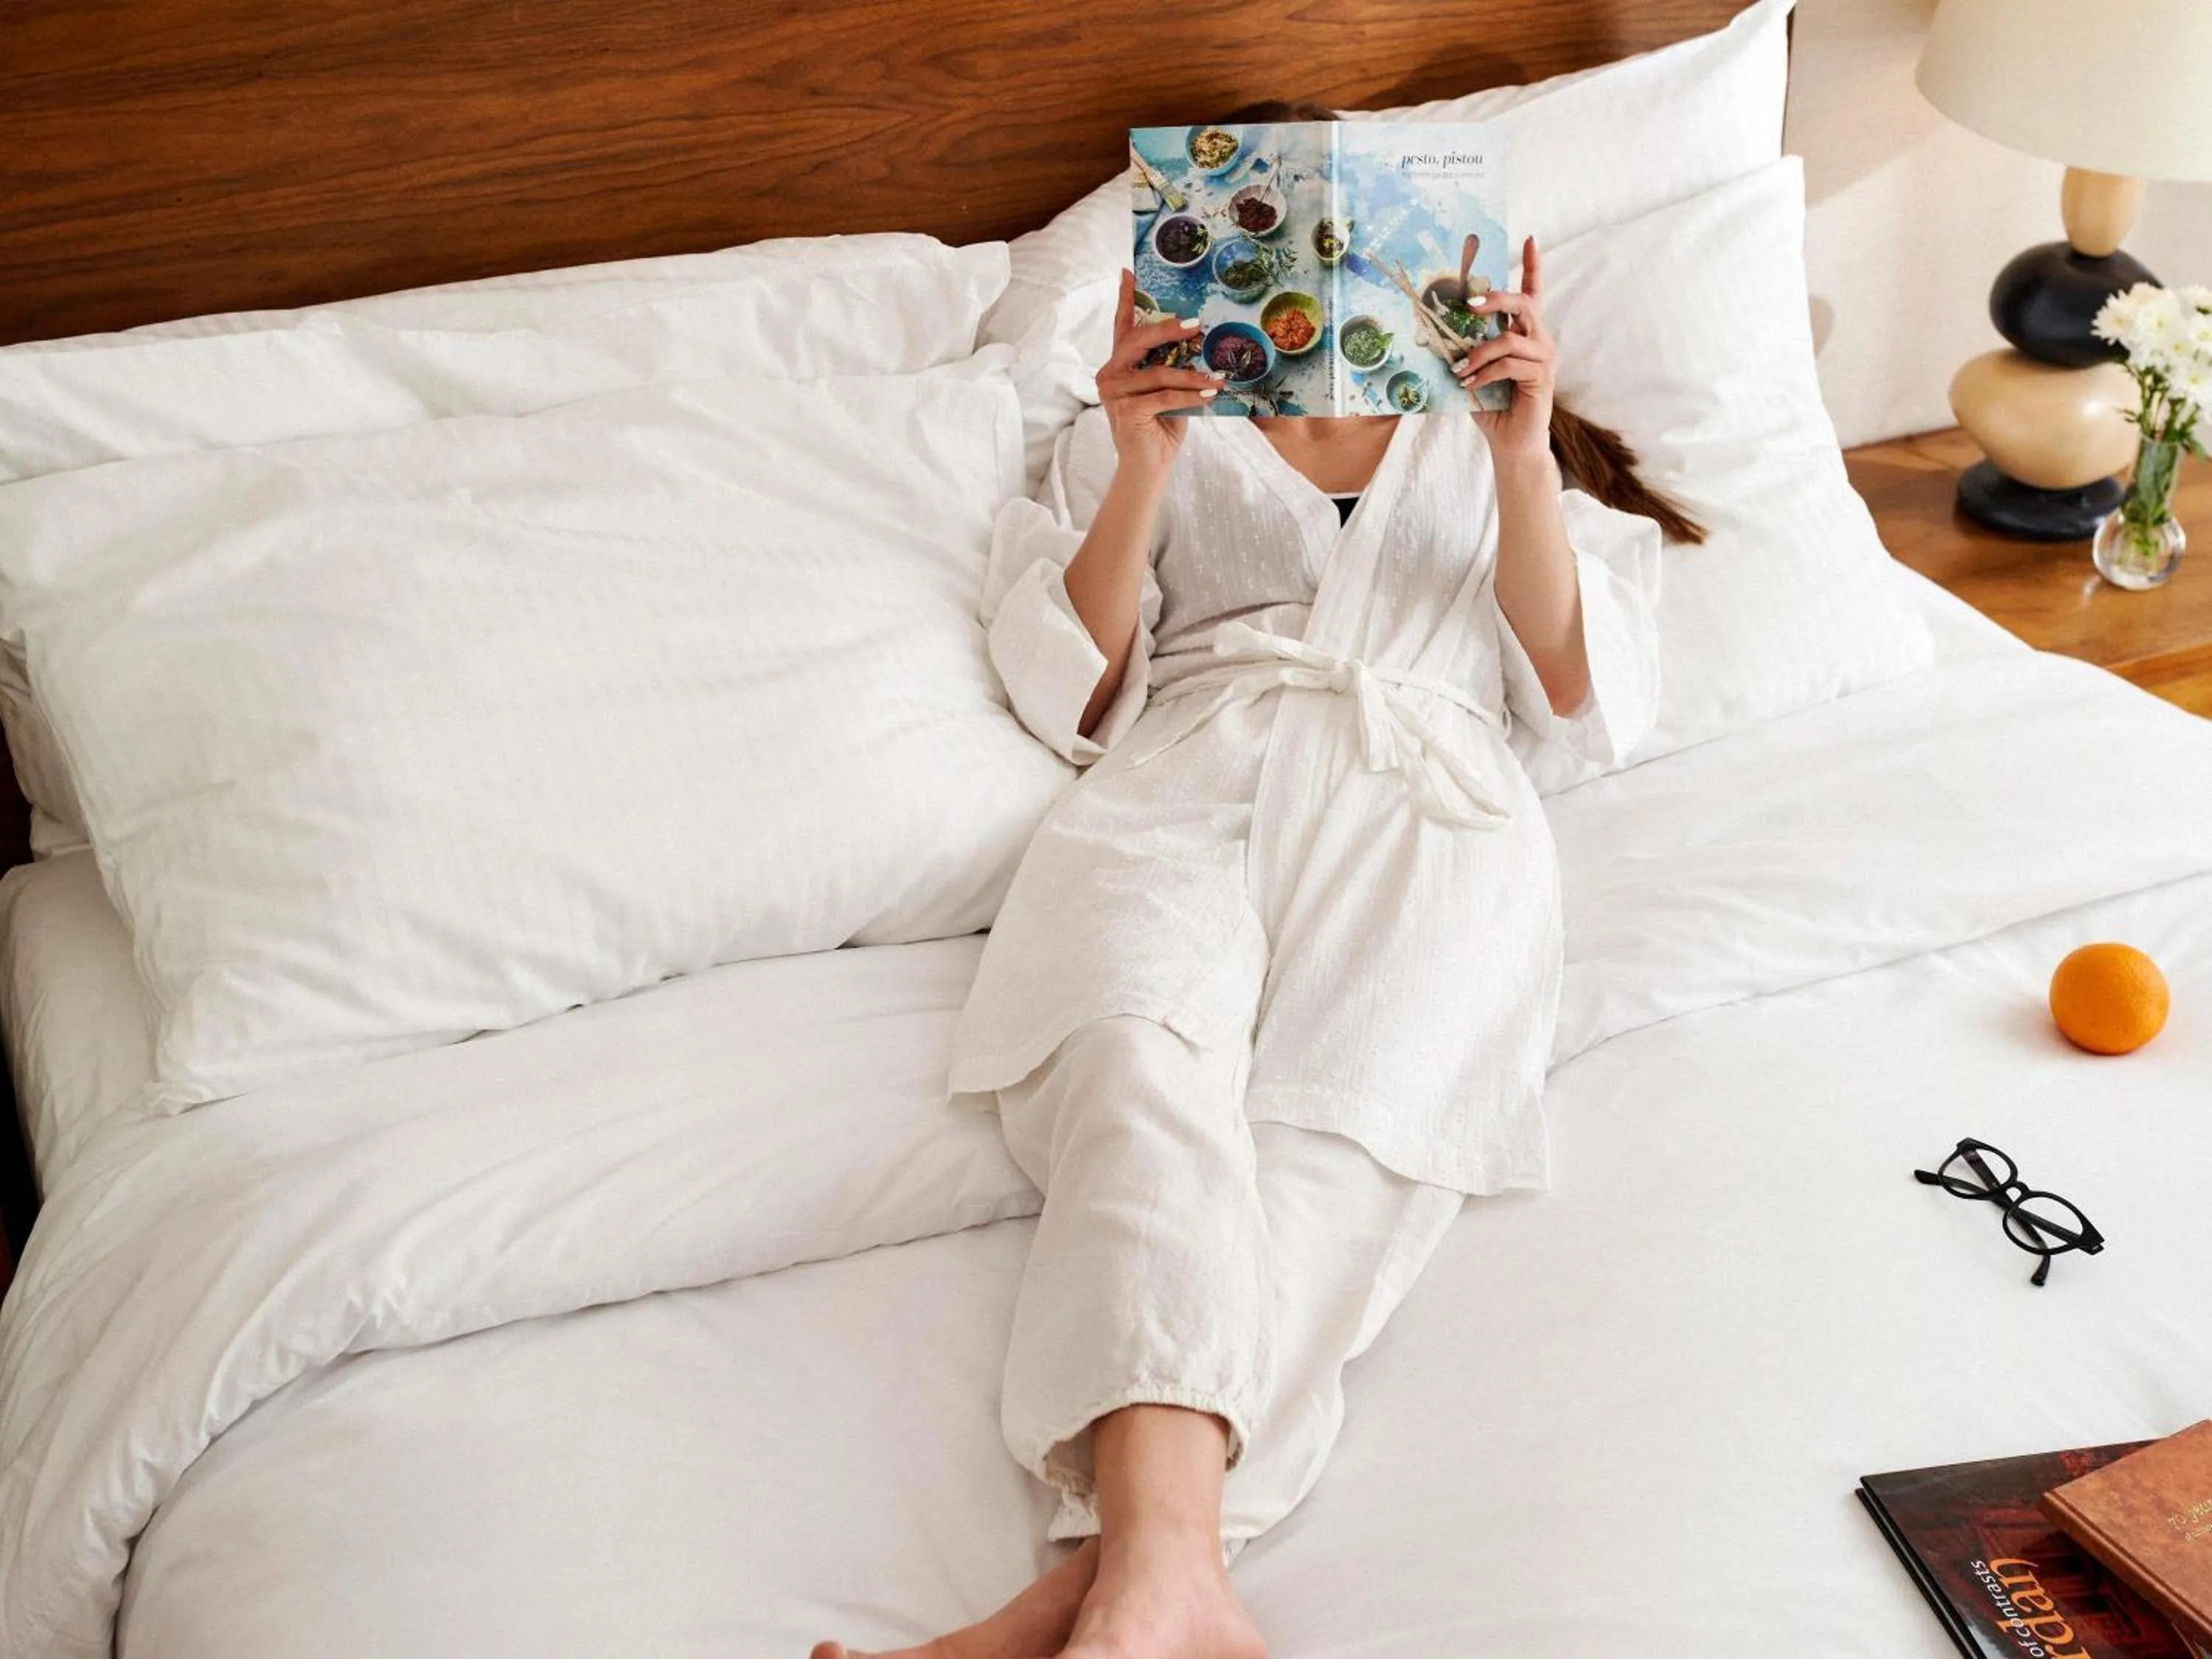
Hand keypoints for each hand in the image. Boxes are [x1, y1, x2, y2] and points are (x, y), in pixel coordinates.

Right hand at [1098, 269, 1222, 480]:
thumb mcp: (1168, 390)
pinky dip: (1189, 396)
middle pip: (1137, 340)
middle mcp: (1110, 373)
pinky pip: (1163, 397)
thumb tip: (1203, 340)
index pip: (1122, 326)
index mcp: (1119, 365)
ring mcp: (1114, 393)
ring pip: (1156, 372)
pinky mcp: (1125, 411)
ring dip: (1191, 374)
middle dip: (1169, 329)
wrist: (1147, 470)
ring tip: (1218, 376)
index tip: (1128, 271)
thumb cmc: (1161, 427)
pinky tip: (1210, 394)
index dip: (1125, 299)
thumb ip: (1172, 365)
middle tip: (1198, 323)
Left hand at [1456, 236, 1556, 467]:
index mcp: (1526, 333)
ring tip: (1460, 371)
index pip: (1533, 293)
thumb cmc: (1493, 406)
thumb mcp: (1476, 371)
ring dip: (1479, 353)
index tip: (1529, 239)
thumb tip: (1437, 332)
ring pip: (1511, 339)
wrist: (1512, 443)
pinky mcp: (1542, 378)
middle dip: (1496, 299)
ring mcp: (1544, 358)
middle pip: (1523, 304)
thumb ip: (1467, 349)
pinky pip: (1509, 365)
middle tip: (1470, 304)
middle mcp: (1540, 340)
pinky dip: (1485, 374)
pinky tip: (1470, 385)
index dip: (1533, 265)